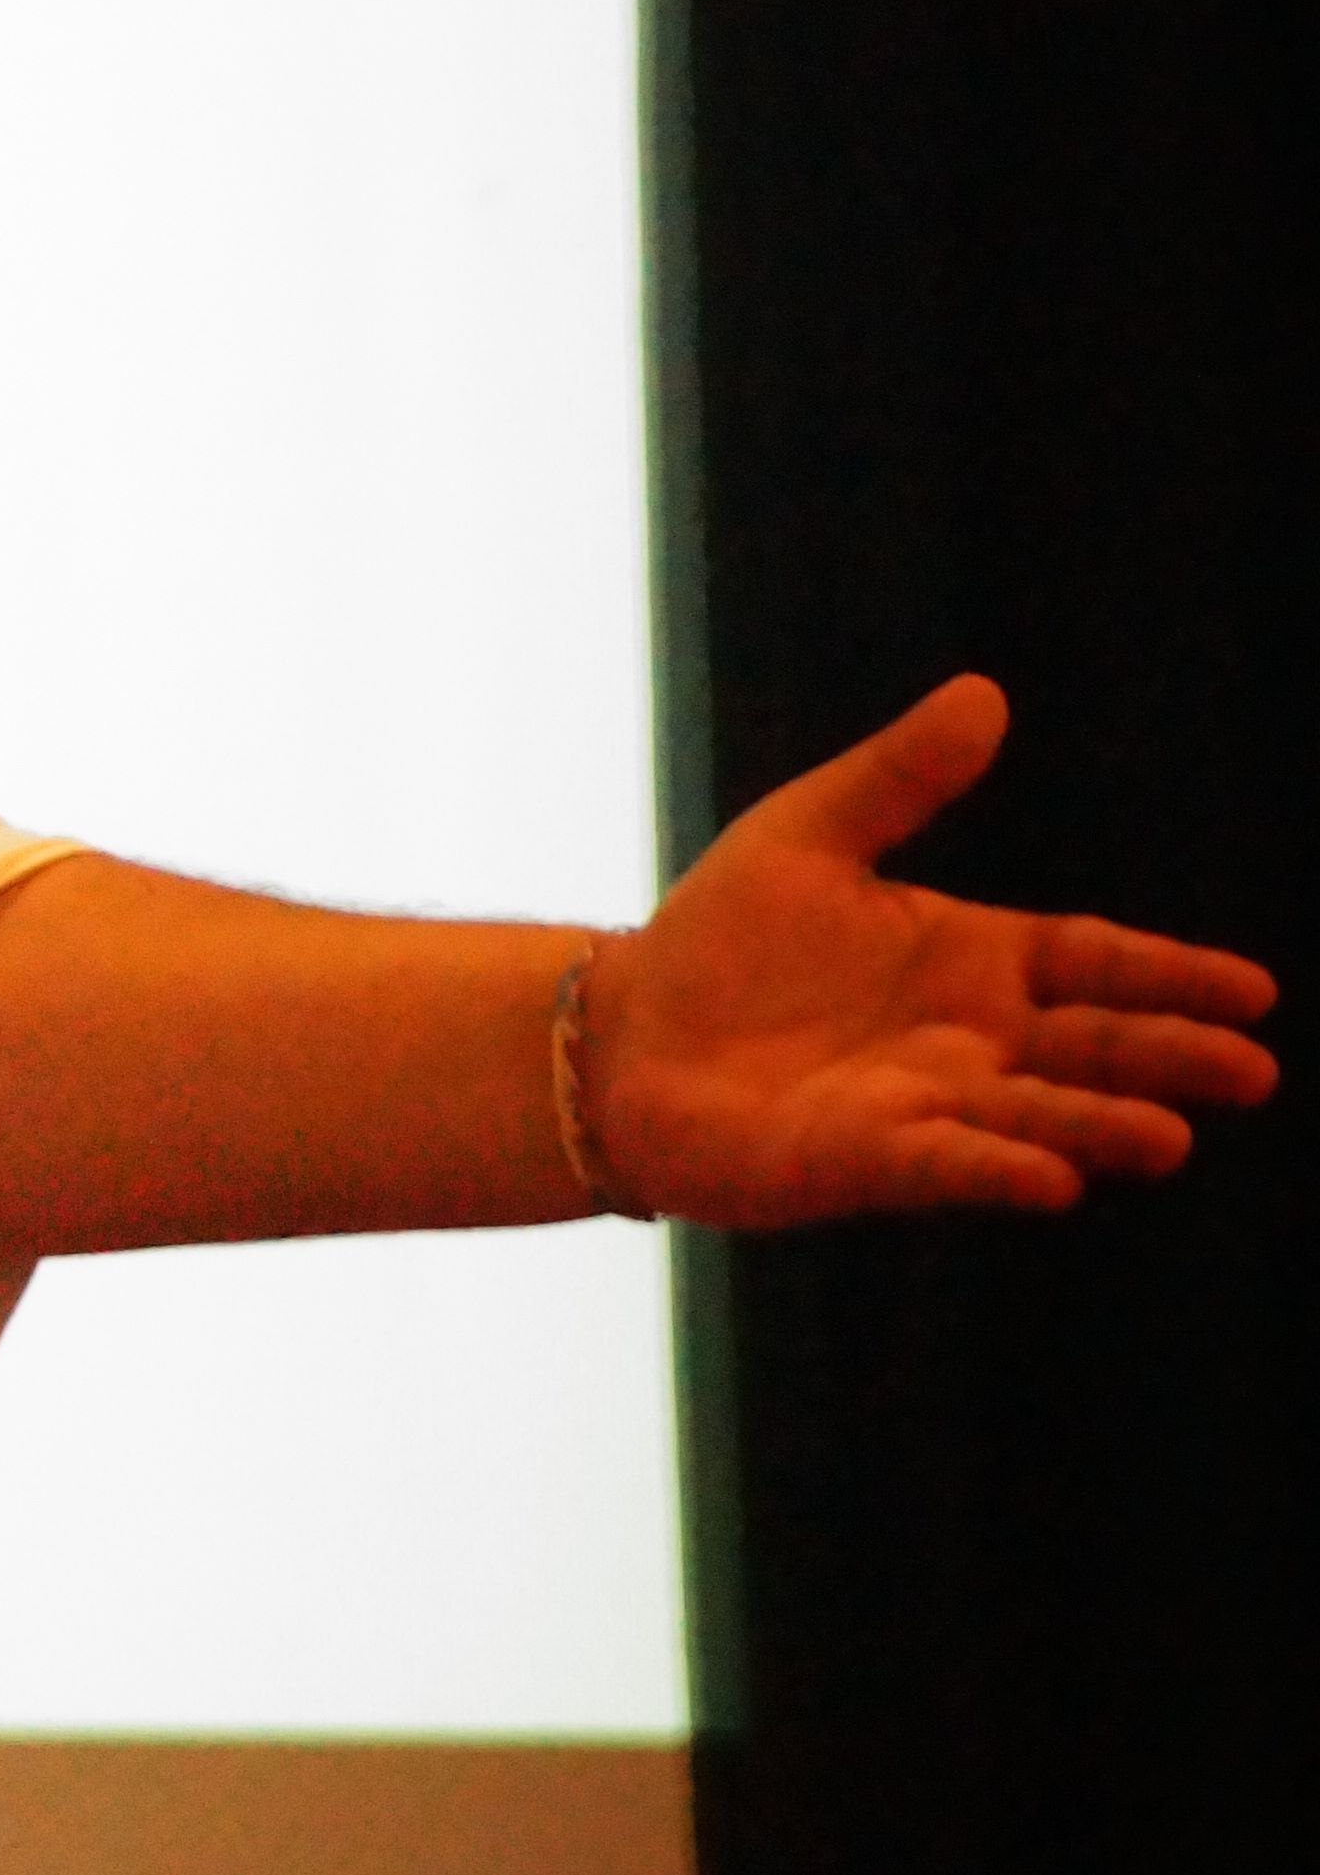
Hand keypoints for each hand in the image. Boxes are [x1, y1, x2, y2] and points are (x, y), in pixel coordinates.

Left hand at [591, 676, 1276, 1224]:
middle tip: (1252, 1070)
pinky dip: (994, 1170)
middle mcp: (968, 1041)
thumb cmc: (722, 940)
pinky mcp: (860, 1158)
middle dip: (1168, 1058)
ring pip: (1032, 1116)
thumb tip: (983, 693)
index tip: (1255, 991)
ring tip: (1169, 1136)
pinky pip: (941, 1166)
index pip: (1092, 962)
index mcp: (972, 959)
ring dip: (1097, 1125)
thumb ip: (897, 777)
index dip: (1170, 975)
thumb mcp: (808, 834)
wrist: (619, 1034)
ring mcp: (922, 1105)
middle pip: (1089, 1047)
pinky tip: (1050, 1180)